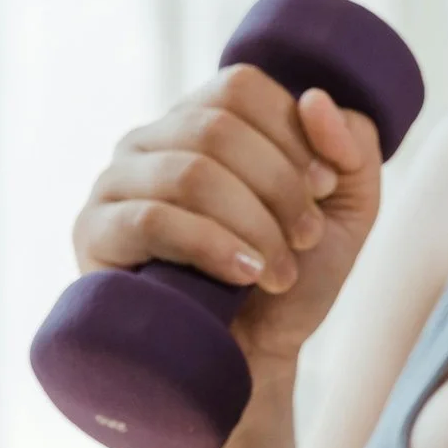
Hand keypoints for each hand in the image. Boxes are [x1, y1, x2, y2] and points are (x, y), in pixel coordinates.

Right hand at [73, 64, 384, 368]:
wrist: (251, 361)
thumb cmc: (290, 280)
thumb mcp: (347, 212)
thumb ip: (353, 148)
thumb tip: (314, 98)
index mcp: (203, 120)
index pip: (240, 86)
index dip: (292, 134)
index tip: (324, 188)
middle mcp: (152, 141)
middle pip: (217, 127)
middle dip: (279, 187)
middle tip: (308, 238)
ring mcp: (116, 184)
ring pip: (188, 172)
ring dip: (253, 224)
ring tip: (280, 272)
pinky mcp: (95, 234)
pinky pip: (150, 218)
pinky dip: (211, 245)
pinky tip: (244, 275)